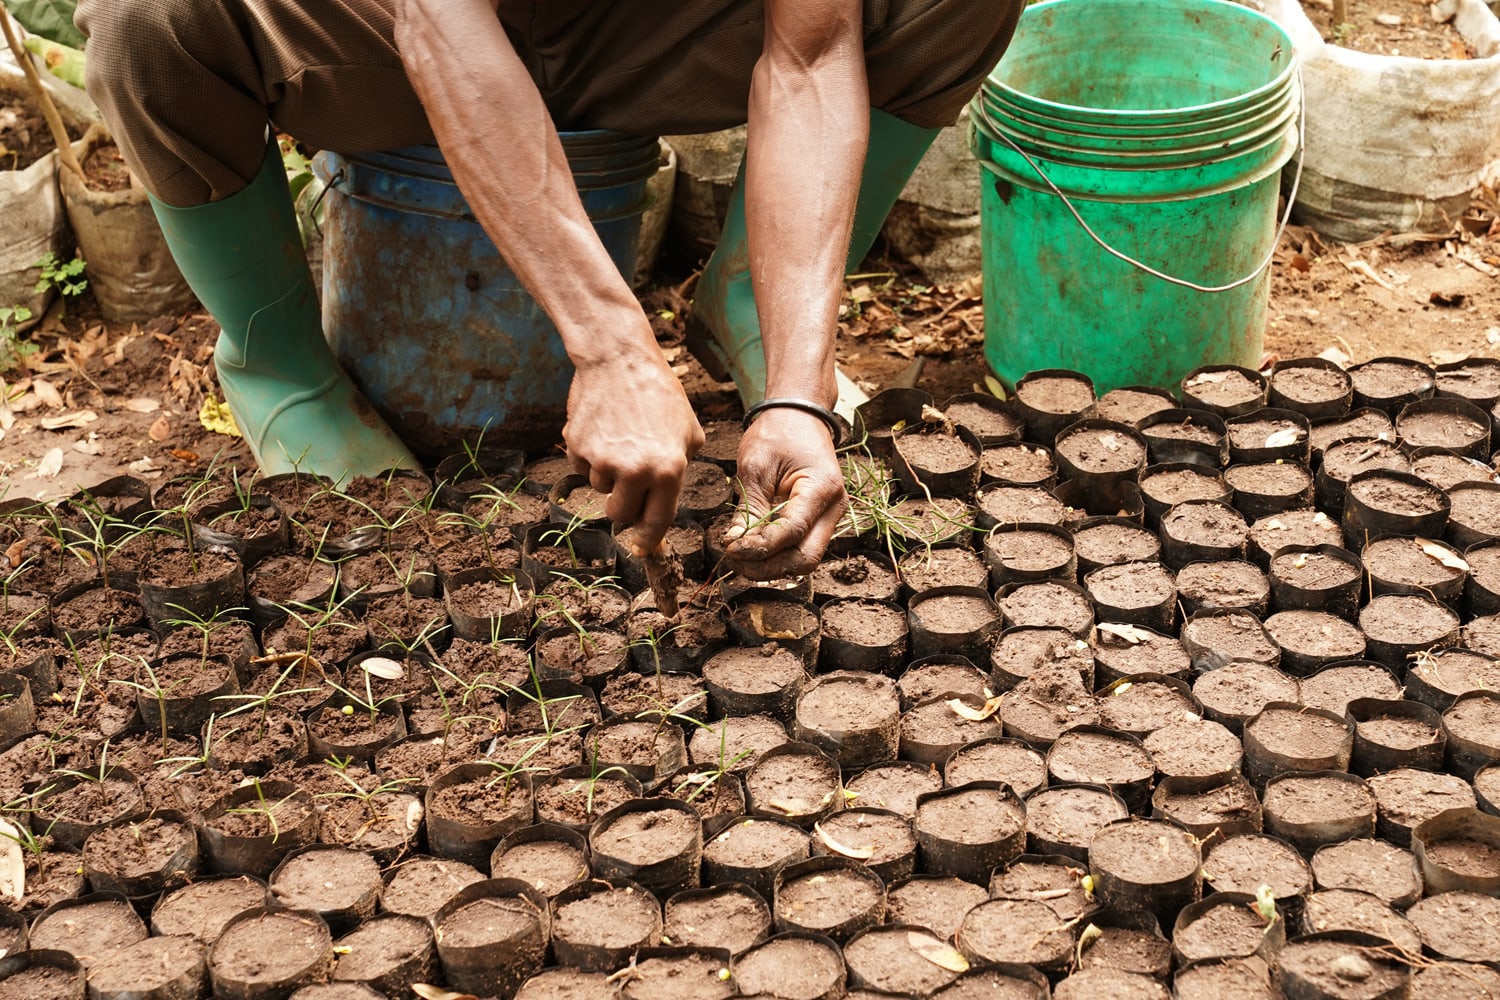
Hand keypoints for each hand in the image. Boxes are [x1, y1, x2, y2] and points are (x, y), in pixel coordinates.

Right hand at [563, 344, 703, 555]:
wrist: (618, 359)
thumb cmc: (659, 393)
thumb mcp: (688, 431)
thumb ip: (681, 467)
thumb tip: (666, 497)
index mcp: (669, 469)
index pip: (657, 520)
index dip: (648, 539)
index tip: (642, 549)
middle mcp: (635, 470)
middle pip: (620, 515)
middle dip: (623, 505)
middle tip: (628, 483)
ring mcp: (602, 460)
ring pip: (599, 489)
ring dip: (607, 474)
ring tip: (620, 438)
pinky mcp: (577, 447)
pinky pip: (580, 467)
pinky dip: (588, 455)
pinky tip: (602, 428)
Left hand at [725, 408, 847, 578]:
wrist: (799, 417)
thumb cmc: (778, 433)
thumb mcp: (756, 466)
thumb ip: (749, 508)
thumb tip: (735, 544)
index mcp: (822, 488)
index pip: (792, 532)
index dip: (760, 547)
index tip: (730, 548)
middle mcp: (834, 508)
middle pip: (806, 559)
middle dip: (768, 567)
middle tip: (734, 560)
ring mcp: (830, 518)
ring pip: (804, 560)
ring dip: (772, 566)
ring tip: (739, 557)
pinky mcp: (819, 522)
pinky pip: (800, 548)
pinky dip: (777, 556)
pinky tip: (752, 549)